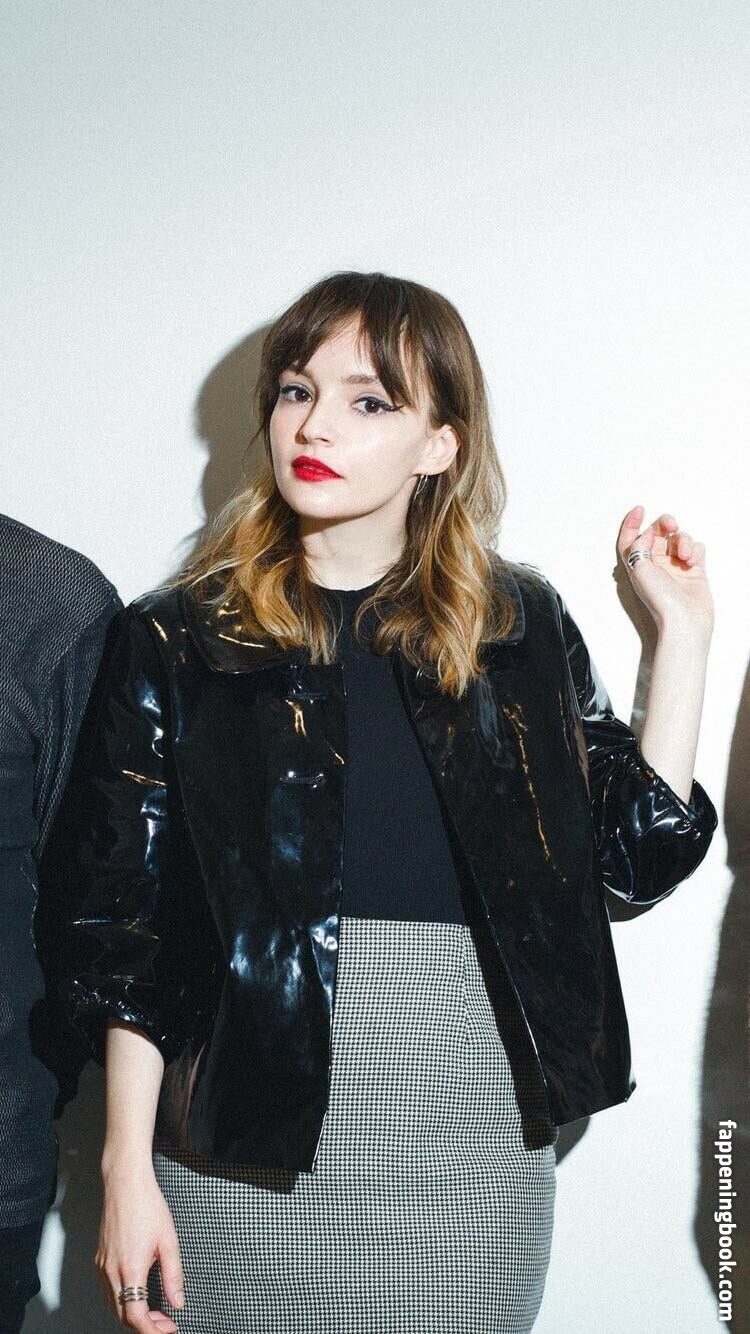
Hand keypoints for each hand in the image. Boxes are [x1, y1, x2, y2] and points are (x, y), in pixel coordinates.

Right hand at [97, 1167, 184, 1330]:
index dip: (152, 1330)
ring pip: (113, 1305)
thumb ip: (174, 1275)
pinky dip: (122, 1301)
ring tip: (154, 1312)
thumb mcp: (169, 1240)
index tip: (167, 1330)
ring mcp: (102, 1265)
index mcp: (130, 1268)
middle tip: (164, 1324)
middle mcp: (111, 1270)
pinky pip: (108, 1291)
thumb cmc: (146, 1204)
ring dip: (132, 1315)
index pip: (136, 1316)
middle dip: (144, 1326)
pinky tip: (137, 1295)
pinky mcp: (99, 1259)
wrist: (125, 1183)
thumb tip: (177, 1301)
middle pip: (122, 1315)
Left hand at [617, 505, 713, 639]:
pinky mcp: (694, 569)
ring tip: (684, 557)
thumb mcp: (639, 568)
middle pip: (657, 533)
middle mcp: (655, 564)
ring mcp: (675, 566)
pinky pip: (696, 548)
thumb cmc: (661, 601)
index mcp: (638, 564)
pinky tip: (692, 562)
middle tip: (671, 525)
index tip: (639, 509)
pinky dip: (695, 550)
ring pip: (679, 538)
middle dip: (664, 524)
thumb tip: (647, 534)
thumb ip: (639, 545)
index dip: (632, 523)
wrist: (685, 621)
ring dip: (683, 541)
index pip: (630, 538)